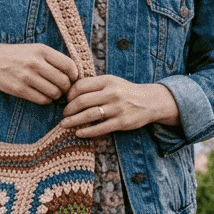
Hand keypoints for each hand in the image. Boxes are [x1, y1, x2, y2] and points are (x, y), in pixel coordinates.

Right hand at [0, 40, 78, 104]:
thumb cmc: (17, 55)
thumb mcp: (35, 49)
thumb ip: (54, 59)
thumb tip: (75, 74)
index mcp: (42, 50)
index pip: (69, 65)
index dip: (75, 75)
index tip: (72, 79)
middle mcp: (35, 62)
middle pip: (64, 81)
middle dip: (66, 88)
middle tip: (62, 89)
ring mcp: (27, 76)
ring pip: (54, 92)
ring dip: (56, 96)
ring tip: (52, 93)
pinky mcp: (19, 89)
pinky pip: (42, 100)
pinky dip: (46, 101)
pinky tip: (43, 96)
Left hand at [61, 76, 179, 137]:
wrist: (150, 102)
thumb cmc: (125, 92)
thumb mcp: (112, 82)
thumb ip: (94, 85)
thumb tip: (70, 92)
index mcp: (108, 81)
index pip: (81, 85)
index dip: (70, 94)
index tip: (66, 100)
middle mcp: (112, 93)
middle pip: (82, 101)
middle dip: (68, 109)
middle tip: (64, 114)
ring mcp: (117, 108)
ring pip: (89, 115)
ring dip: (73, 121)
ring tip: (64, 124)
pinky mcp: (122, 122)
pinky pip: (100, 128)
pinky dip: (86, 131)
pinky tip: (78, 133)